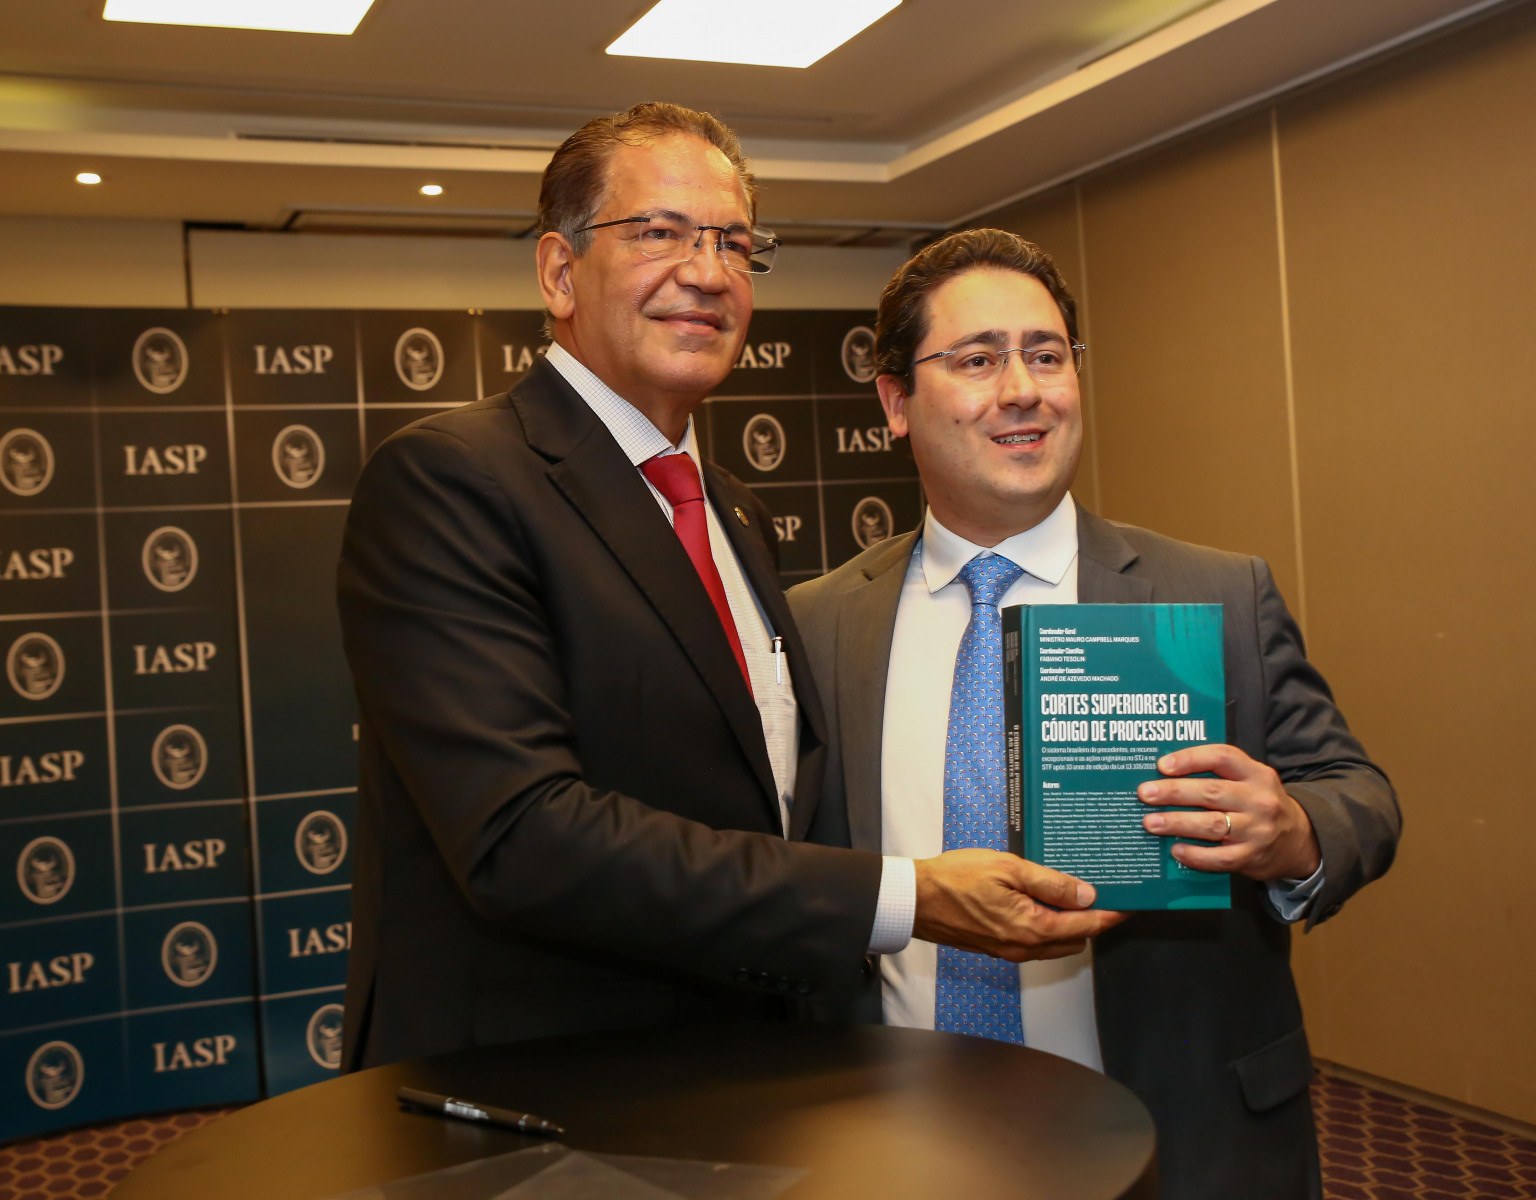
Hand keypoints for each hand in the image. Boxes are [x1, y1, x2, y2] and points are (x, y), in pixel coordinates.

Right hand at [912, 849, 1127, 961]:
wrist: (915, 898)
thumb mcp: (1007, 868)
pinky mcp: (998, 948)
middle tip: (1105, 892)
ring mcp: (1010, 951)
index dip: (1112, 914)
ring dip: (1072, 925)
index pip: (1086, 925)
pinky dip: (1050, 927)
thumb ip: (1049, 883)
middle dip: (1095, 920)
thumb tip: (1086, 895)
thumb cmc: (955, 878)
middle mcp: (1024, 947)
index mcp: (1031, 927)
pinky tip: (1046, 903)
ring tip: (1077, 895)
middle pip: (1076, 939)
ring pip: (1057, 944)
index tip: (1131, 902)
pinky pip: (1037, 943)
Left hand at [1138, 744, 1321, 880]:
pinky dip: (1195, 854)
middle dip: (1174, 792)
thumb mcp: (1250, 781)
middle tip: (1145, 793)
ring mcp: (1257, 830)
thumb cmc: (1259, 804)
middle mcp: (1259, 800)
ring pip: (1211, 825)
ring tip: (1150, 822)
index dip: (1190, 758)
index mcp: (1256, 774)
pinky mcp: (1252, 857)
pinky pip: (1219, 858)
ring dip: (1177, 823)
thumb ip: (1218, 774)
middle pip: (1211, 792)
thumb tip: (1164, 774)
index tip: (1162, 765)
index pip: (1222, 757)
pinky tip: (1175, 849)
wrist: (1299, 841)